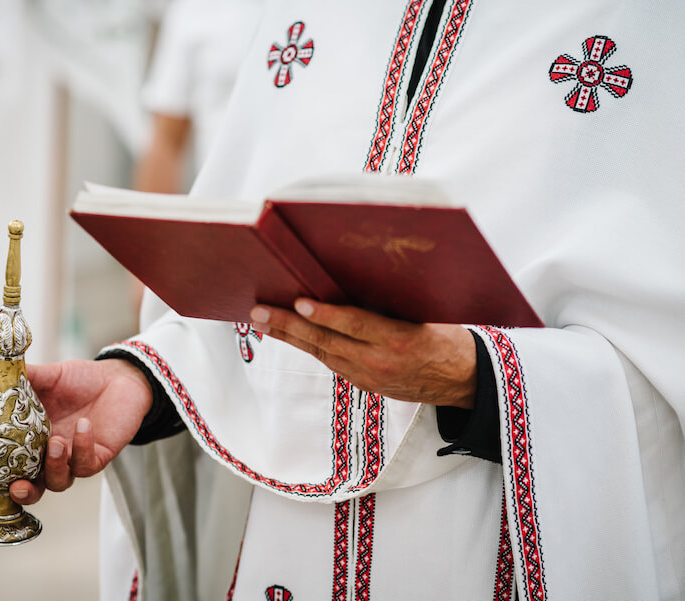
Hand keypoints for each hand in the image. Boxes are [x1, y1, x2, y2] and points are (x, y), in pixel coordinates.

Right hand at [0, 358, 152, 503]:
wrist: (119, 378)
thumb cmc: (80, 380)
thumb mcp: (48, 376)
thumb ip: (23, 378)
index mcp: (29, 441)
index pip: (4, 467)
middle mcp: (48, 457)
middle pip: (30, 488)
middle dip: (20, 492)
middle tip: (16, 485)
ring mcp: (72, 460)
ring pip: (58, 481)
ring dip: (53, 466)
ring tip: (54, 442)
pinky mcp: (97, 458)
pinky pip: (87, 463)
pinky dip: (82, 446)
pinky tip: (83, 425)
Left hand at [250, 299, 475, 408]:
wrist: (463, 380)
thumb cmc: (446, 336)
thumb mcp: (426, 315)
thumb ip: (390, 305)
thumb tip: (351, 280)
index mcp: (401, 339)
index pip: (356, 325)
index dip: (326, 315)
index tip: (299, 302)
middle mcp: (380, 362)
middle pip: (327, 342)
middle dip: (288, 326)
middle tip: (257, 313)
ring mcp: (370, 377)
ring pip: (322, 354)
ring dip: (289, 338)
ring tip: (261, 322)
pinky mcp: (364, 384)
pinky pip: (331, 362)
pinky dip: (308, 347)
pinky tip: (289, 336)